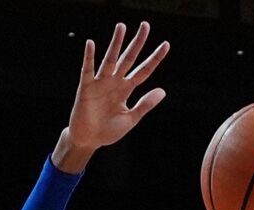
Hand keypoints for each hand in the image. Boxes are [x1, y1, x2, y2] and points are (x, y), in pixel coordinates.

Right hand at [51, 22, 169, 172]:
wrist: (89, 140)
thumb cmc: (108, 130)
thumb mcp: (131, 118)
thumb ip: (145, 105)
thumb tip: (163, 91)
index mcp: (126, 89)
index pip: (144, 71)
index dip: (155, 58)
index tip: (166, 45)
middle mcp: (115, 82)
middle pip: (129, 58)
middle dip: (137, 43)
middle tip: (145, 25)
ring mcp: (101, 83)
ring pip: (110, 59)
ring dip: (116, 44)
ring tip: (121, 27)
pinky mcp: (87, 87)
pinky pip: (88, 70)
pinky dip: (89, 58)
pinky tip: (91, 44)